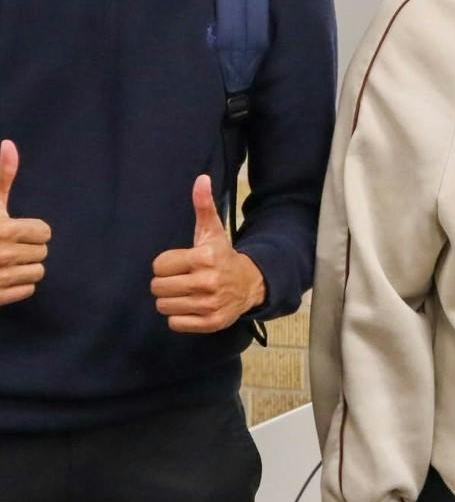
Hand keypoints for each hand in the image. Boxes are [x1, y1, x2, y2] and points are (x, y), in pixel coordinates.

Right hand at [0, 140, 50, 306]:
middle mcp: (2, 255)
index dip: (31, 230)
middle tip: (6, 245)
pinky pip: (26, 292)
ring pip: (37, 273)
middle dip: (28, 248)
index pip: (44, 232)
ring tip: (3, 262)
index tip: (14, 229)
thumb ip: (1, 177)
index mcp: (2, 230)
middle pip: (42, 252)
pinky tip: (0, 278)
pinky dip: (16, 286)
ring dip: (24, 268)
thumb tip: (8, 144)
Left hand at [150, 175, 265, 332]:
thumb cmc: (223, 256)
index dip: (167, 264)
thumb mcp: (212, 232)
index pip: (159, 265)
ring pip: (164, 306)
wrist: (250, 284)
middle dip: (167, 283)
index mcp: (204, 257)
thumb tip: (201, 178)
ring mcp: (209, 304)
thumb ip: (203, 206)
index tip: (182, 263)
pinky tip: (194, 306)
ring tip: (187, 293)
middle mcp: (207, 282)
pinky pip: (174, 323)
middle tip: (183, 279)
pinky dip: (180, 317)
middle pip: (158, 287)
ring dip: (172, 300)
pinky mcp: (210, 323)